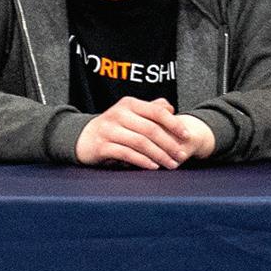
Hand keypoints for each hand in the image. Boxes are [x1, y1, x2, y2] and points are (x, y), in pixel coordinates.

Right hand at [75, 96, 211, 168]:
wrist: (83, 137)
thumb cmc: (113, 126)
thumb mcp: (130, 113)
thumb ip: (150, 109)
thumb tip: (170, 108)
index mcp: (129, 104)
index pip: (157, 111)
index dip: (174, 124)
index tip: (187, 136)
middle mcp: (119, 114)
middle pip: (150, 129)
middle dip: (169, 144)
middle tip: (181, 156)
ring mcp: (109, 130)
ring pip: (140, 142)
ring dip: (159, 155)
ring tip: (170, 164)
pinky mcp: (102, 146)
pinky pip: (126, 154)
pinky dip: (141, 160)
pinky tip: (153, 166)